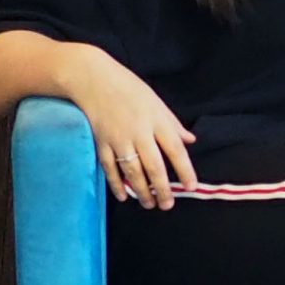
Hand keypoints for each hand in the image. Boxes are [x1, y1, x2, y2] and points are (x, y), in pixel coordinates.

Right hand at [67, 46, 197, 207]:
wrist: (93, 79)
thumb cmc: (129, 89)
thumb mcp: (157, 102)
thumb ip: (173, 124)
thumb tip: (190, 140)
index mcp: (157, 121)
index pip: (175, 150)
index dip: (185, 169)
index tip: (191, 186)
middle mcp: (139, 132)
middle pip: (154, 166)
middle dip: (162, 188)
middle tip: (168, 205)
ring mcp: (118, 139)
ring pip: (132, 171)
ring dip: (141, 191)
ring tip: (149, 204)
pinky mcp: (100, 143)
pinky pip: (109, 168)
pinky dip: (116, 183)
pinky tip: (123, 196)